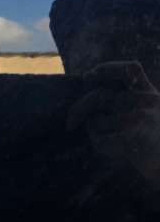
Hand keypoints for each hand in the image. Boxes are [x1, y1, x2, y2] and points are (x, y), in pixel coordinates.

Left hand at [67, 61, 159, 185]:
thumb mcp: (153, 112)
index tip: (88, 76)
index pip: (129, 70)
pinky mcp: (132, 139)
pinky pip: (100, 140)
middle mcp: (145, 102)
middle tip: (70, 122)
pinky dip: (100, 146)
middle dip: (79, 108)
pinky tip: (114, 152)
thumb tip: (92, 98)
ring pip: (96, 122)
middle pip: (98, 96)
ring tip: (109, 141)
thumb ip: (131, 100)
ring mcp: (139, 119)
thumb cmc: (158, 142)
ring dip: (95, 133)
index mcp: (149, 94)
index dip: (106, 69)